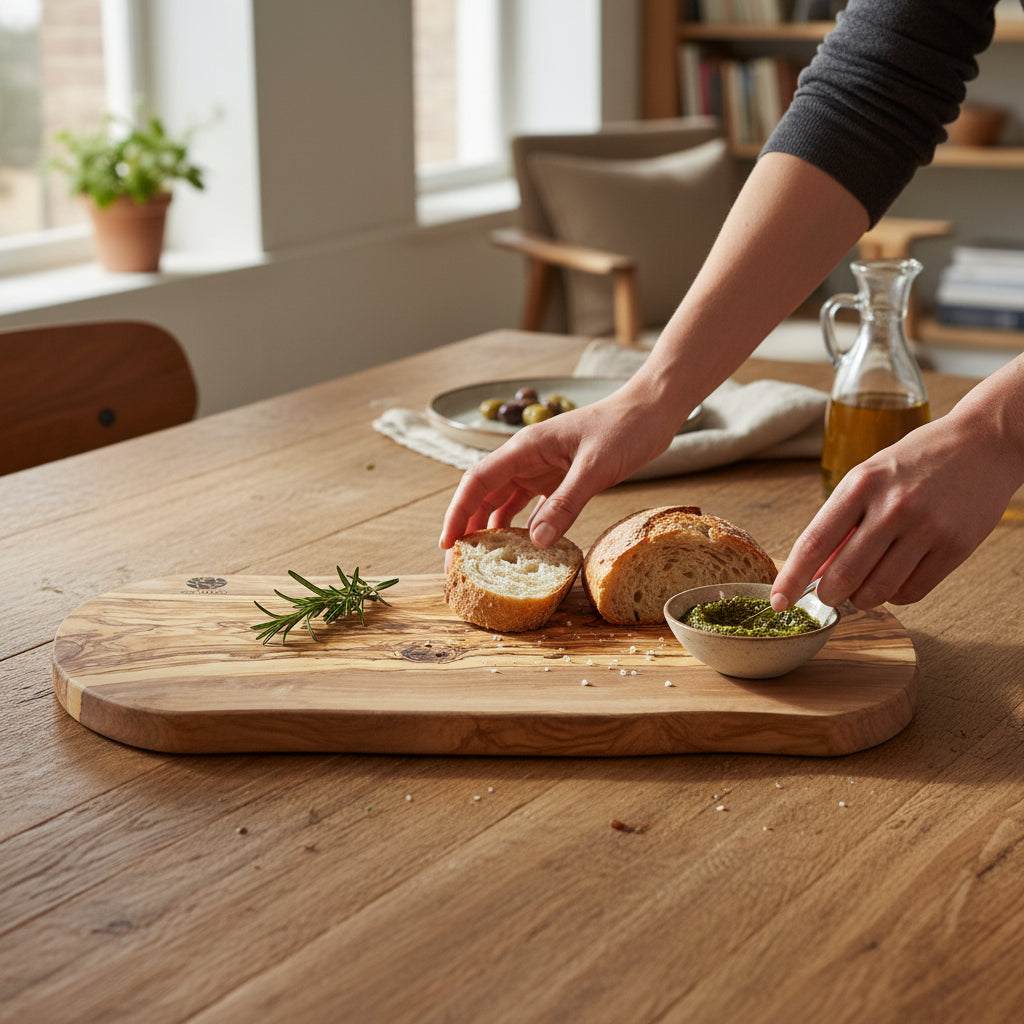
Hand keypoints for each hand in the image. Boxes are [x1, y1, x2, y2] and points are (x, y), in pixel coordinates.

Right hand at [439, 387, 680, 549]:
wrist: (651, 410)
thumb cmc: (624, 428)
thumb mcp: (595, 467)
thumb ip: (566, 503)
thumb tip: (536, 542)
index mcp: (526, 448)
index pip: (477, 481)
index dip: (459, 512)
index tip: (448, 543)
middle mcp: (527, 458)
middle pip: (484, 494)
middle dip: (468, 526)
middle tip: (459, 564)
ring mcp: (542, 468)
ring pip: (504, 501)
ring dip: (490, 528)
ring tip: (481, 561)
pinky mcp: (559, 479)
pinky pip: (531, 506)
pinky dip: (521, 526)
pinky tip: (520, 548)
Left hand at [772, 408, 1023, 610]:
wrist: (982, 444)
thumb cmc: (913, 463)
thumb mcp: (867, 477)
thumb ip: (839, 522)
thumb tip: (812, 572)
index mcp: (860, 485)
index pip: (814, 543)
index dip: (792, 580)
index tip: (777, 602)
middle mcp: (892, 507)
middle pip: (843, 576)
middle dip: (829, 595)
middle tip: (830, 593)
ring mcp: (926, 528)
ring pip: (877, 592)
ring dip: (861, 599)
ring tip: (862, 588)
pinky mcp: (955, 547)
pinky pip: (912, 593)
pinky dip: (895, 596)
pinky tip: (895, 579)